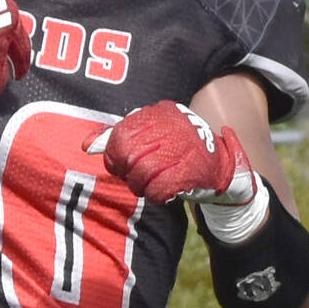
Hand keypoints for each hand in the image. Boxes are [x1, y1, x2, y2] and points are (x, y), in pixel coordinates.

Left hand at [95, 100, 259, 210]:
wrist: (221, 169)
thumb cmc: (178, 153)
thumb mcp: (151, 138)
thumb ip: (120, 138)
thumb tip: (87, 145)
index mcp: (161, 112)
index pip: (121, 134)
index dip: (114, 155)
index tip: (120, 165)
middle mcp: (174, 125)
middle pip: (130, 155)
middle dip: (127, 173)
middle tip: (134, 178)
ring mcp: (186, 147)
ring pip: (142, 173)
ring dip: (140, 186)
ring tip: (147, 187)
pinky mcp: (193, 170)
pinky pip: (159, 188)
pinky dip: (155, 195)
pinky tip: (160, 194)